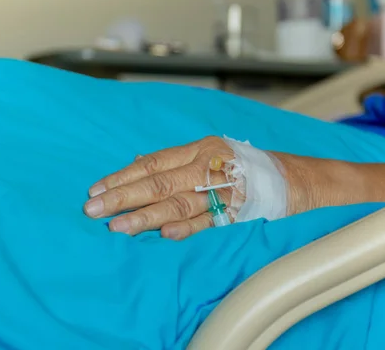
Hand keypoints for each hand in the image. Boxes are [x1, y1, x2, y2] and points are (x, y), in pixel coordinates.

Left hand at [84, 136, 235, 239]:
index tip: (96, 190)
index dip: (123, 176)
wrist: (290, 181)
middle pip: (160, 184)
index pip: (153, 164)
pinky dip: (187, 228)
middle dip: (124, 197)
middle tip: (93, 210)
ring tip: (118, 228)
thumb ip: (173, 160)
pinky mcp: (234, 215)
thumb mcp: (207, 153)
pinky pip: (207, 223)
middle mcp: (207, 169)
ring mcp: (221, 193)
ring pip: (179, 204)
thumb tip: (136, 162)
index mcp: (198, 150)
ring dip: (146, 217)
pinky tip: (164, 235)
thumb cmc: (239, 167)